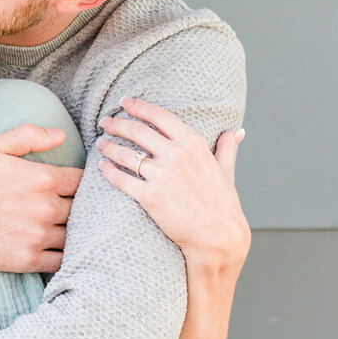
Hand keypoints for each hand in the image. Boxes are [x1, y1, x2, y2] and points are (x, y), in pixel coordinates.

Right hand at [0, 124, 81, 271]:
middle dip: (76, 207)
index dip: (79, 184)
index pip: (81, 182)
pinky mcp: (27, 259)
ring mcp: (37, 236)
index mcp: (42, 178)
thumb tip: (62, 134)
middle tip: (65, 208)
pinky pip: (60, 260)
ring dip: (70, 232)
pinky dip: (63, 256)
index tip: (70, 188)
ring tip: (59, 228)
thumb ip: (30, 136)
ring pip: (73, 235)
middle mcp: (45, 208)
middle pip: (81, 209)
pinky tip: (54, 249)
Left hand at [97, 97, 250, 274]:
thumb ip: (227, 148)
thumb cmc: (223, 204)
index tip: (125, 102)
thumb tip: (236, 132)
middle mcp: (176, 155)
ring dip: (109, 146)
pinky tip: (102, 166)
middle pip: (137, 131)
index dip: (139, 107)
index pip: (160, 116)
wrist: (218, 236)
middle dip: (117, 124)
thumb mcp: (226, 170)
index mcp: (193, 143)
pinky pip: (121, 179)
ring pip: (126, 154)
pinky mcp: (149, 196)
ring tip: (101, 143)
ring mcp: (161, 175)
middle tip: (105, 121)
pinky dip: (108, 171)